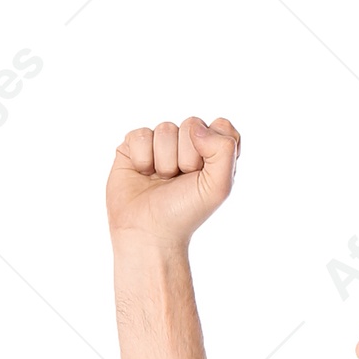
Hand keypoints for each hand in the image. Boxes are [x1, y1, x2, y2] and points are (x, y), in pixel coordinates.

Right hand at [106, 118, 240, 249]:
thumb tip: (196, 127)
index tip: (205, 172)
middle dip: (187, 157)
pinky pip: (141, 135)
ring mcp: (159, 144)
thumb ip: (224, 150)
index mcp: (212, 154)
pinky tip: (143, 174)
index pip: (221, 126)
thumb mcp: (218, 187)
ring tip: (161, 181)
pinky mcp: (134, 146)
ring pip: (166, 129)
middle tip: (180, 181)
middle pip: (192, 125)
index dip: (214, 146)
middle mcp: (186, 146)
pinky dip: (143, 158)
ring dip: (164, 162)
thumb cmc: (184, 214)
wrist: (149, 233)